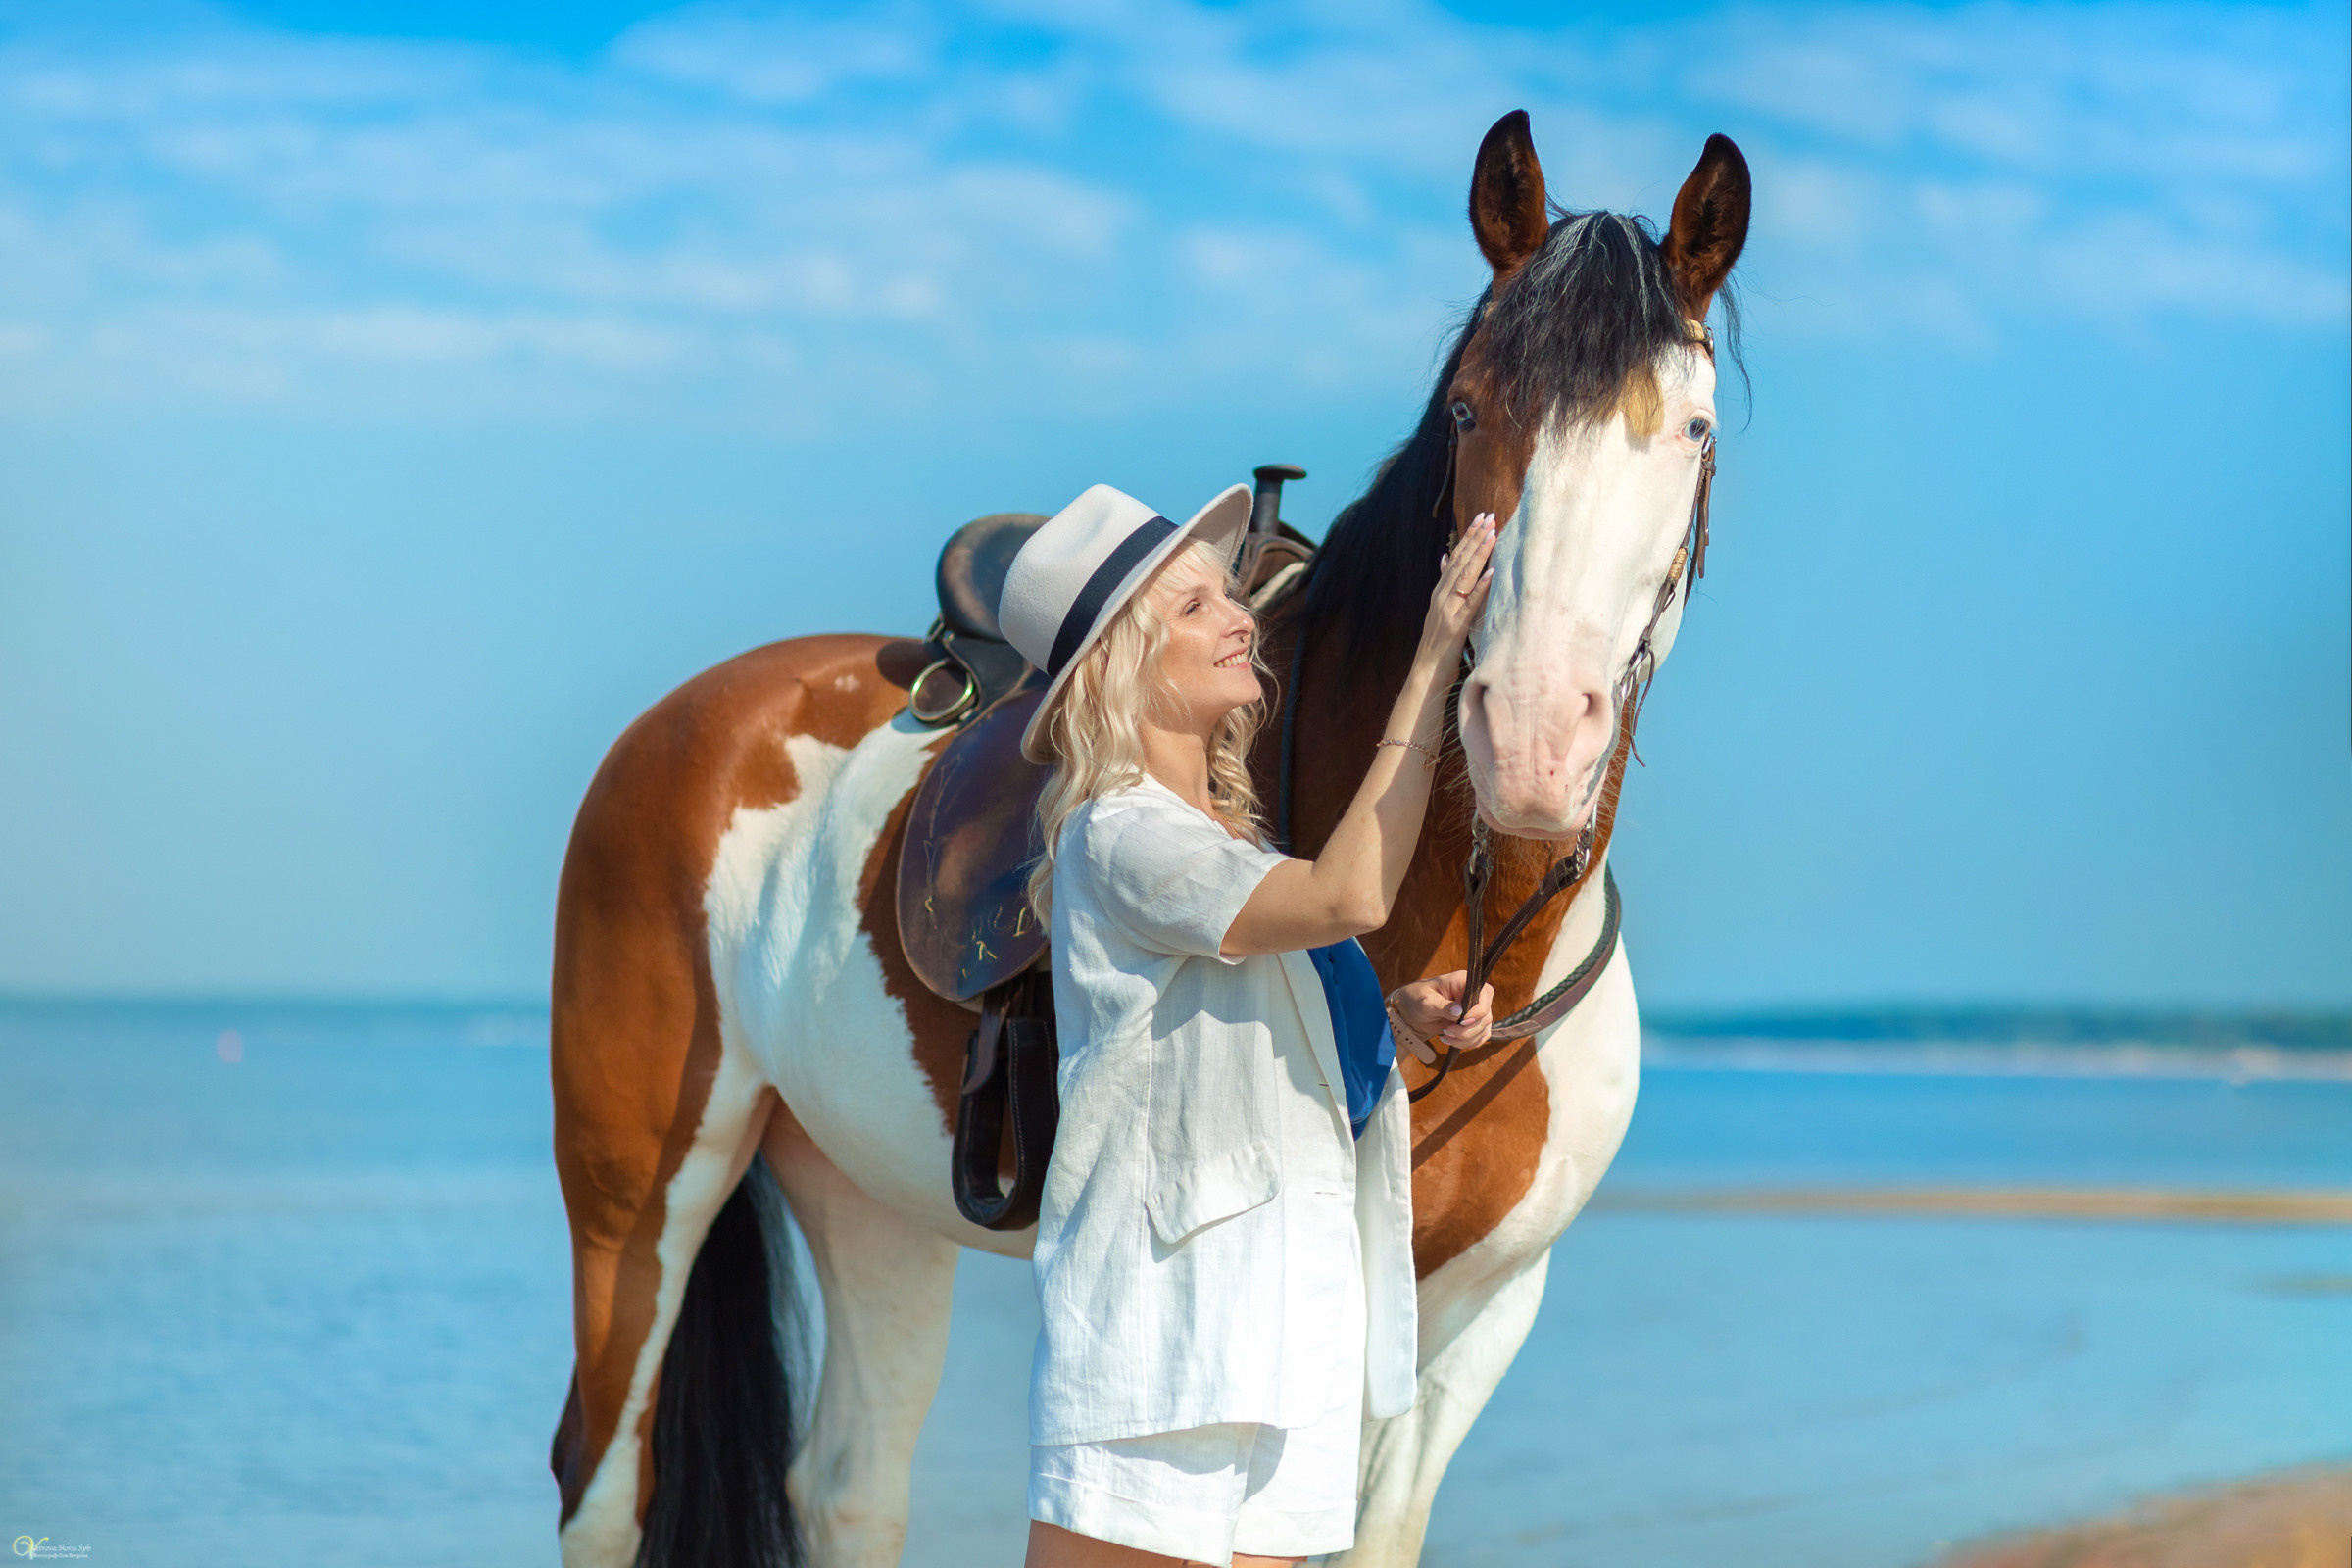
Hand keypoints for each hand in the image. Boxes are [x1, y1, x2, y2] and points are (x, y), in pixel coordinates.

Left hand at [1390, 970, 1494, 1062]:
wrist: (1414, 1011)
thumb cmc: (1418, 998)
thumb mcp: (1426, 1001)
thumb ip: (1442, 1006)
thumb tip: (1459, 1011)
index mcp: (1464, 981)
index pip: (1485, 994)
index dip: (1478, 1011)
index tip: (1461, 1021)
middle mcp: (1474, 995)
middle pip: (1485, 1016)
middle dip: (1467, 1030)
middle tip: (1447, 1031)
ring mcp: (1475, 1010)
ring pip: (1483, 1029)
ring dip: (1465, 1039)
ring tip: (1445, 1036)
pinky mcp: (1473, 1024)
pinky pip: (1480, 1037)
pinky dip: (1467, 1043)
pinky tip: (1451, 1040)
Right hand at [1413, 513, 1496, 672]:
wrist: (1425, 673)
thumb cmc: (1438, 646)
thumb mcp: (1440, 611)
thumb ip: (1445, 586)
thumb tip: (1446, 559)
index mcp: (1440, 593)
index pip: (1457, 558)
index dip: (1469, 537)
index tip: (1482, 518)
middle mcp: (1442, 597)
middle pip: (1460, 562)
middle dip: (1475, 538)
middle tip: (1489, 516)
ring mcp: (1448, 611)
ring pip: (1465, 577)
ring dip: (1479, 555)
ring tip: (1491, 534)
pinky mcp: (1456, 627)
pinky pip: (1470, 604)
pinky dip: (1480, 588)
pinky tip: (1491, 573)